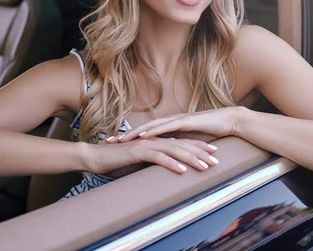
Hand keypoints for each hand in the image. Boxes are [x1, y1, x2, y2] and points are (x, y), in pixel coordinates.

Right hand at [84, 137, 218, 174]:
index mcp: (155, 142)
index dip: (198, 147)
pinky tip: (182, 170)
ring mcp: (146, 144)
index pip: (181, 143)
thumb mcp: (139, 163)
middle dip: (200, 152)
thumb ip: (153, 163)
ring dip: (191, 158)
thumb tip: (166, 171)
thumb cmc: (116, 161)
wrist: (95, 157)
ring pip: (174, 150)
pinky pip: (158, 157)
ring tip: (205, 166)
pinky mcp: (137, 151)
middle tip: (216, 160)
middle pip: (182, 145)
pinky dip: (171, 163)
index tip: (213, 154)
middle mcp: (153, 140)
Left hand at [109, 107, 242, 143]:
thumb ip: (179, 150)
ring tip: (120, 140)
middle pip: (143, 128)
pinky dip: (153, 131)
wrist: (229, 121)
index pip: (147, 133)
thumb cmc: (212, 134)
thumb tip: (170, 162)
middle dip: (126, 135)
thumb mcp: (191, 145)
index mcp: (170, 127)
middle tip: (109, 142)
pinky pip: (166, 127)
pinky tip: (142, 136)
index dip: (131, 138)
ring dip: (134, 133)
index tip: (116, 145)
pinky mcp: (185, 122)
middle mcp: (170, 121)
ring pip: (151, 126)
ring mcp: (177, 120)